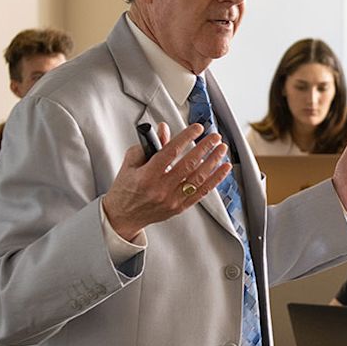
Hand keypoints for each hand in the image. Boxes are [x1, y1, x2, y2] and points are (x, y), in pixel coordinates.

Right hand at [101, 123, 229, 241]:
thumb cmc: (125, 189)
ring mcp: (172, 200)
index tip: (197, 128)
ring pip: (198, 178)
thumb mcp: (130, 163)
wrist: (123, 217)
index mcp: (147, 176)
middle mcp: (161, 189)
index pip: (170, 152)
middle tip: (214, 137)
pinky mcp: (179, 207)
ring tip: (221, 149)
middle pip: (188, 164)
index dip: (186, 138)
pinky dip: (215, 179)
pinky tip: (223, 168)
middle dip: (204, 147)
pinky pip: (201, 192)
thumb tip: (163, 130)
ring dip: (213, 161)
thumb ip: (148, 145)